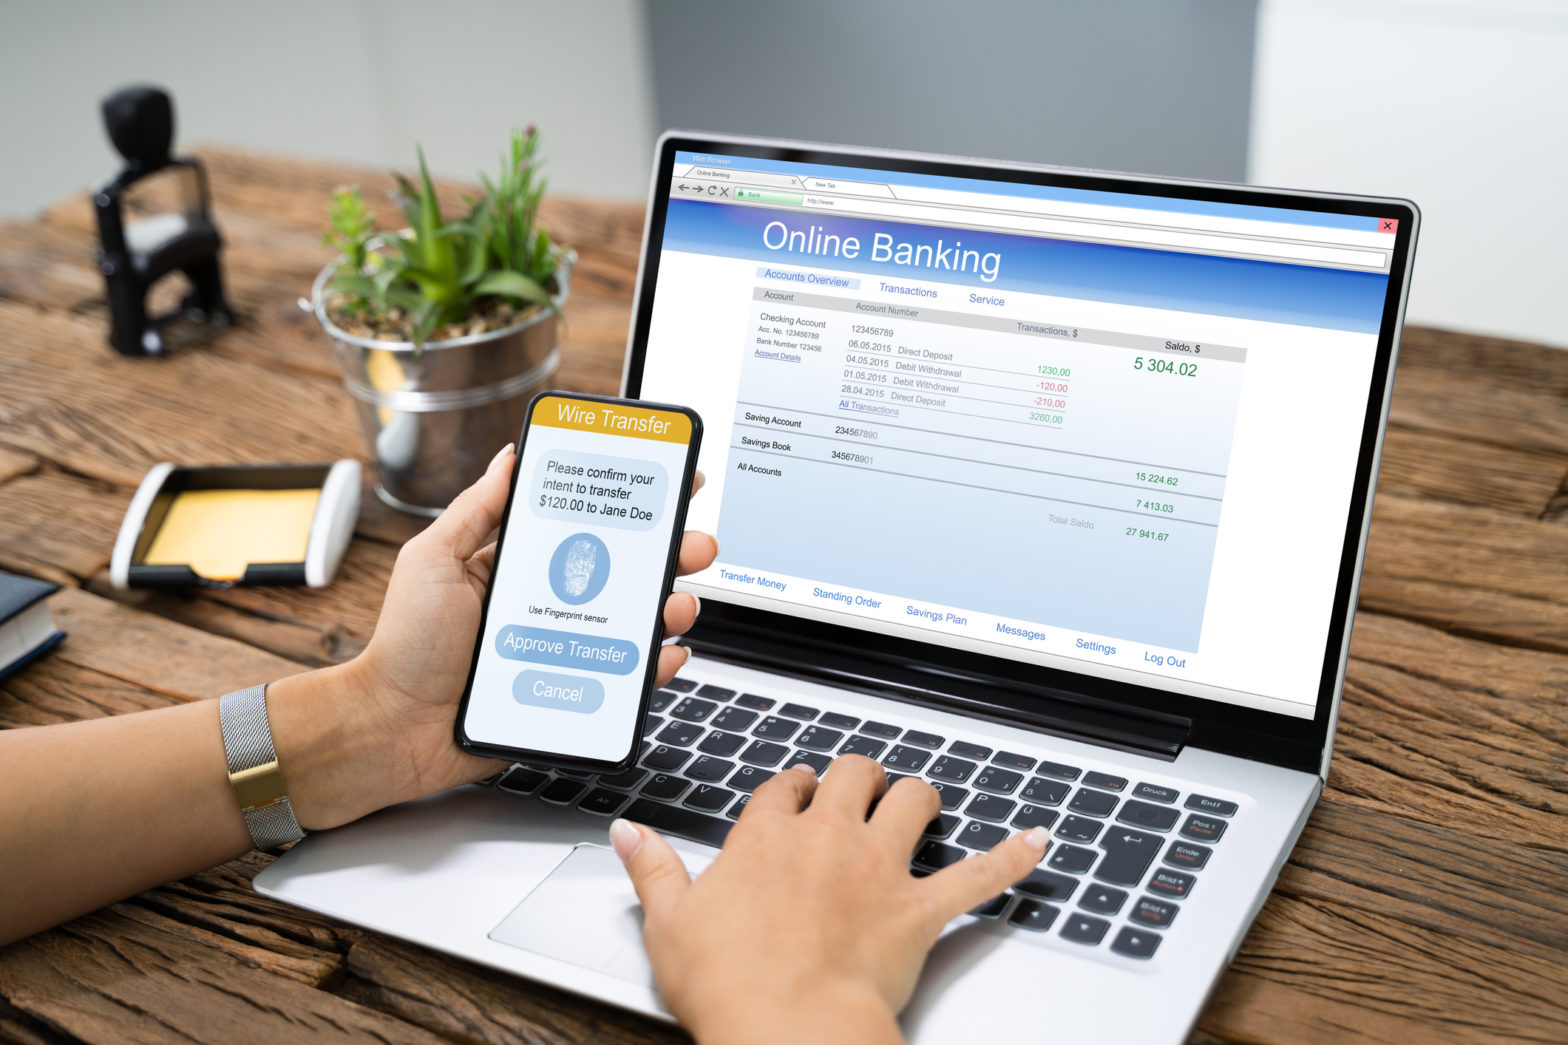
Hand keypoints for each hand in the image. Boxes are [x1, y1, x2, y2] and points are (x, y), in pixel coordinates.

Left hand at [270, 443, 718, 828]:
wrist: (393, 728)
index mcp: (519, 564)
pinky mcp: (571, 693)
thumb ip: (475, 510)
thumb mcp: (432, 560)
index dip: (627, 503)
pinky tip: (665, 655)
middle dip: (669, 552)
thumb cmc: (404, 646)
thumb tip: (510, 456)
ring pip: (633, 622)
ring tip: (677, 604)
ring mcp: (565, 647)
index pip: (584, 523)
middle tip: (695, 545)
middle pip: (624, 570)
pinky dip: (653, 667)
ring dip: (669, 607)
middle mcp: (549, 602)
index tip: (667, 481)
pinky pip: (625, 679)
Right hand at [610, 756, 1049, 1043]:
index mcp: (766, 836)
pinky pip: (977, 875)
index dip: (795, 785)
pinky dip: (1010, 857)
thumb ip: (652, 870)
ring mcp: (879, 869)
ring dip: (918, 797)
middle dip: (858, 776)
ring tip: (917, 801)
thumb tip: (627, 834)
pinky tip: (1035, 842)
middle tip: (858, 788)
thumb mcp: (668, 924)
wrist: (788, 1028)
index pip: (786, 785)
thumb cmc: (729, 984)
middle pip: (854, 773)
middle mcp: (828, 838)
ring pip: (913, 800)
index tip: (799, 790)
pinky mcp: (920, 909)